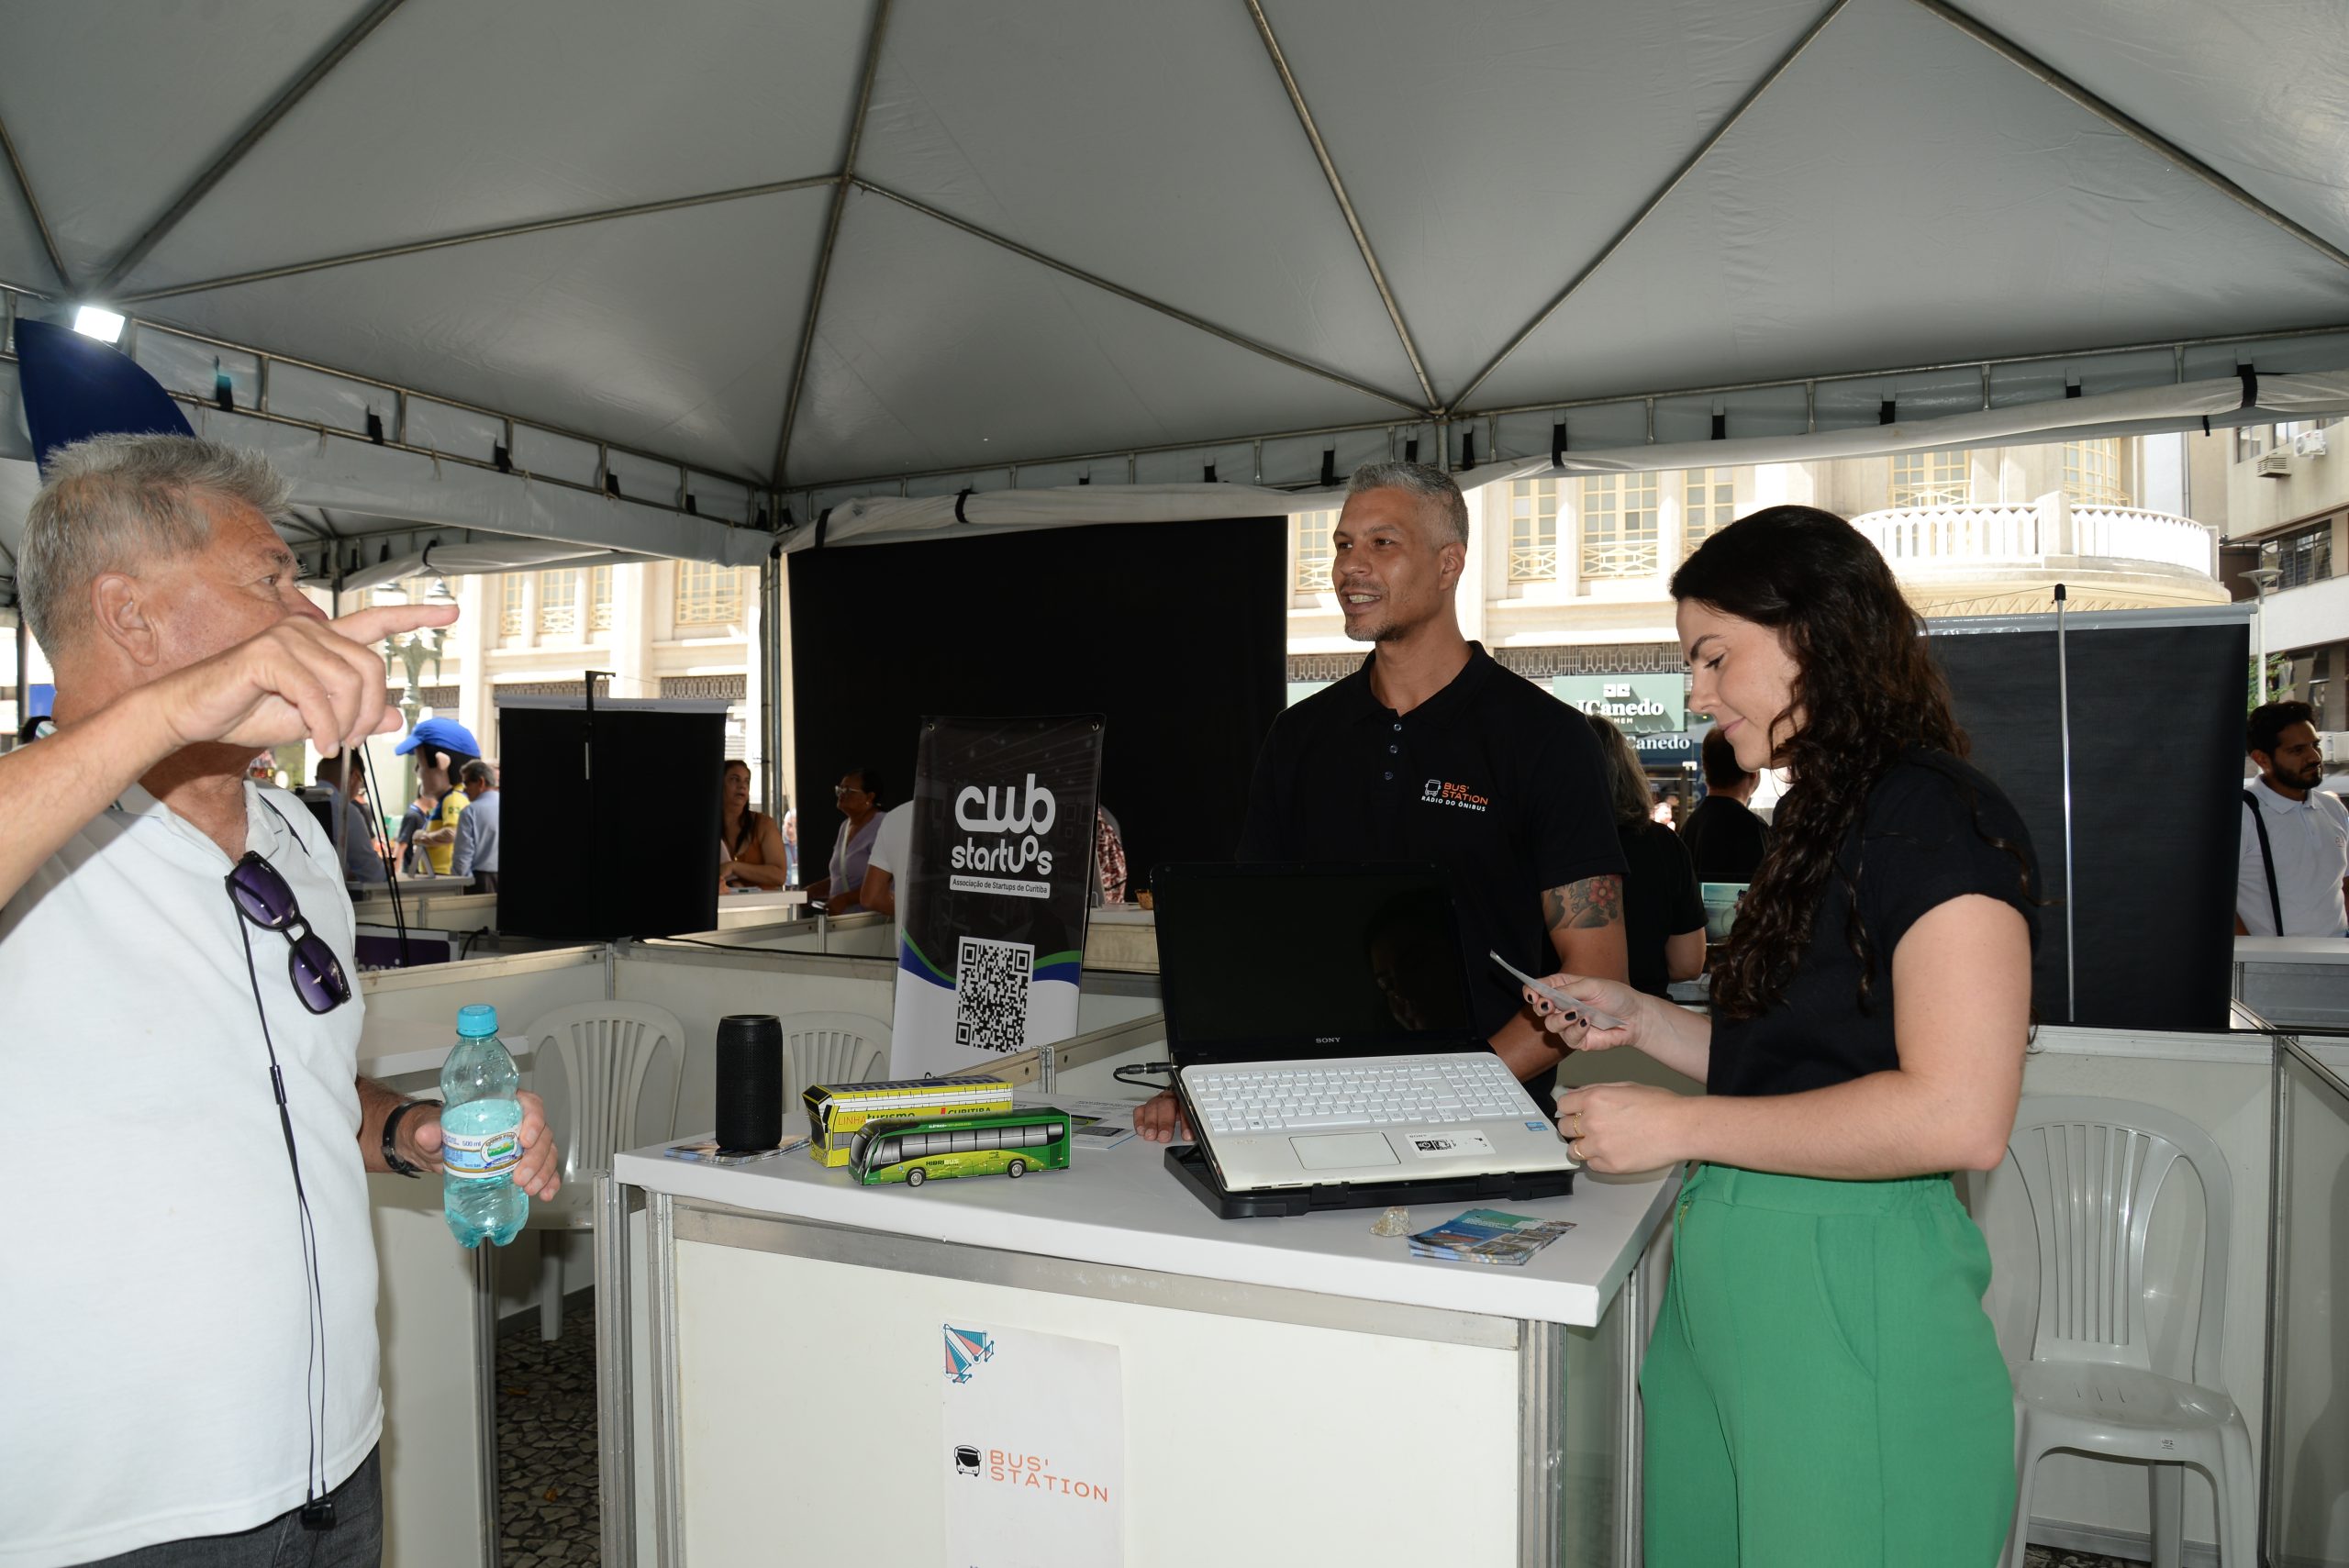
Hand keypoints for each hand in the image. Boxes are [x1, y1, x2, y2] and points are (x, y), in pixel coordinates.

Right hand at [144, 603, 457, 757]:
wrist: (190, 715)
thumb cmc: (246, 712)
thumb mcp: (312, 720)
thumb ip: (354, 714)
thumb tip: (395, 717)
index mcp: (321, 643)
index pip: (375, 621)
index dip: (414, 617)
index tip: (450, 614)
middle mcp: (308, 632)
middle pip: (371, 668)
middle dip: (370, 711)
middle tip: (353, 740)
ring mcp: (287, 638)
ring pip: (347, 683)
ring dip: (346, 723)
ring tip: (331, 742)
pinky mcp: (267, 654)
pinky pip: (315, 694)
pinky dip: (323, 724)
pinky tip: (318, 742)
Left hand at [405, 1090, 562, 1199]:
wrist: (436, 1151)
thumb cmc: (438, 1131)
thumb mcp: (431, 1128)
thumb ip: (430, 1130)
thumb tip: (427, 1134)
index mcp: (502, 1104)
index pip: (529, 1104)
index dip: (534, 1120)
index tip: (525, 1140)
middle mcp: (518, 1121)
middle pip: (542, 1133)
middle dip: (536, 1157)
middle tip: (520, 1178)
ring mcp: (523, 1143)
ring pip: (546, 1152)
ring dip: (543, 1172)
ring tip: (530, 1190)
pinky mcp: (523, 1162)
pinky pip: (544, 1168)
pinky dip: (549, 1181)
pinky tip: (546, 1193)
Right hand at [1134, 1088, 1190, 1143]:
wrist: (1175, 1099)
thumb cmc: (1183, 1111)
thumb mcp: (1190, 1118)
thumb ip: (1191, 1127)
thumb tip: (1192, 1139)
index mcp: (1184, 1099)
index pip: (1186, 1109)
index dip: (1186, 1124)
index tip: (1187, 1136)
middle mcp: (1170, 1098)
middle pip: (1167, 1106)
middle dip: (1165, 1123)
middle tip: (1164, 1137)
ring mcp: (1157, 1101)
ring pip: (1152, 1107)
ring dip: (1151, 1123)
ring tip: (1150, 1136)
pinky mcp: (1146, 1106)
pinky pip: (1140, 1110)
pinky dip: (1139, 1121)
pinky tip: (1141, 1131)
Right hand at [1520, 971, 1642, 1053]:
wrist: (1636, 1017)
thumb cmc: (1616, 996)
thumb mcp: (1592, 985)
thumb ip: (1568, 990)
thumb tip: (1547, 995)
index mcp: (1562, 988)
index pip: (1538, 988)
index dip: (1531, 991)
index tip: (1533, 995)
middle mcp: (1562, 1006)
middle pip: (1539, 1009)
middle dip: (1542, 1007)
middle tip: (1549, 1005)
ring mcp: (1569, 1024)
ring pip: (1550, 1025)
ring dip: (1561, 1019)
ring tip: (1577, 1014)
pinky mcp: (1577, 1040)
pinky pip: (1568, 1038)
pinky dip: (1576, 1030)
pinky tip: (1588, 1023)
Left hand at [1554, 1082, 1687, 1173]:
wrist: (1681, 1127)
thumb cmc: (1660, 1105)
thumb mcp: (1625, 1086)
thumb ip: (1597, 1091)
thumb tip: (1579, 1095)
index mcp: (1594, 1099)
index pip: (1562, 1105)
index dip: (1569, 1108)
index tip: (1573, 1112)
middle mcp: (1592, 1122)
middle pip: (1563, 1128)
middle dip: (1573, 1127)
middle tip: (1587, 1128)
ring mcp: (1600, 1146)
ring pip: (1573, 1150)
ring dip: (1583, 1146)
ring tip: (1599, 1143)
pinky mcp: (1610, 1165)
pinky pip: (1591, 1165)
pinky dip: (1597, 1160)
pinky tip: (1612, 1152)